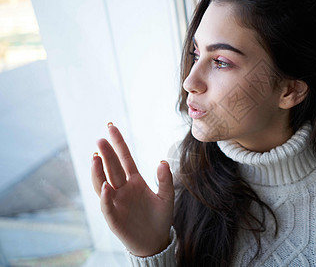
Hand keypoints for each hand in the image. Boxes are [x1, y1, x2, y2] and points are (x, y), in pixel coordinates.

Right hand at [91, 123, 173, 256]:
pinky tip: (106, 186)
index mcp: (135, 181)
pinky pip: (107, 206)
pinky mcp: (114, 217)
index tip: (111, 127)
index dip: (118, 143)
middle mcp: (122, 188)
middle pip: (112, 167)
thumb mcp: (167, 197)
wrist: (155, 241)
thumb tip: (162, 161)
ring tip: (95, 158)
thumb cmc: (160, 218)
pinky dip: (105, 197)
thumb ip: (165, 180)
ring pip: (103, 183)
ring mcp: (116, 202)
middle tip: (100, 140)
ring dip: (98, 171)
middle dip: (106, 153)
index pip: (124, 158)